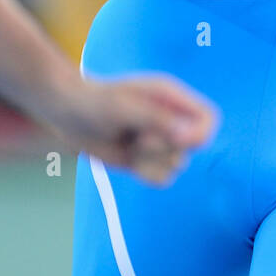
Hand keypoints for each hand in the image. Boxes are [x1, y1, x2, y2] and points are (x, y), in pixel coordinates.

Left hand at [56, 74, 218, 184]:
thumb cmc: (94, 102)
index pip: (208, 118)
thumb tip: (186, 135)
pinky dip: (146, 174)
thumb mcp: (124, 107)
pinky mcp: (146, 160)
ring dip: (151, 161)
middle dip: (164, 148)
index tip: (177, 140)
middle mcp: (171, 119)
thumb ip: (157, 119)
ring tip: (129, 144)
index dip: (199, 134)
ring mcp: (159, 140)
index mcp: (171, 97)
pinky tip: (127, 159)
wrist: (67, 114)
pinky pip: (163, 179)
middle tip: (137, 136)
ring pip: (177, 166)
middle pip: (193, 147)